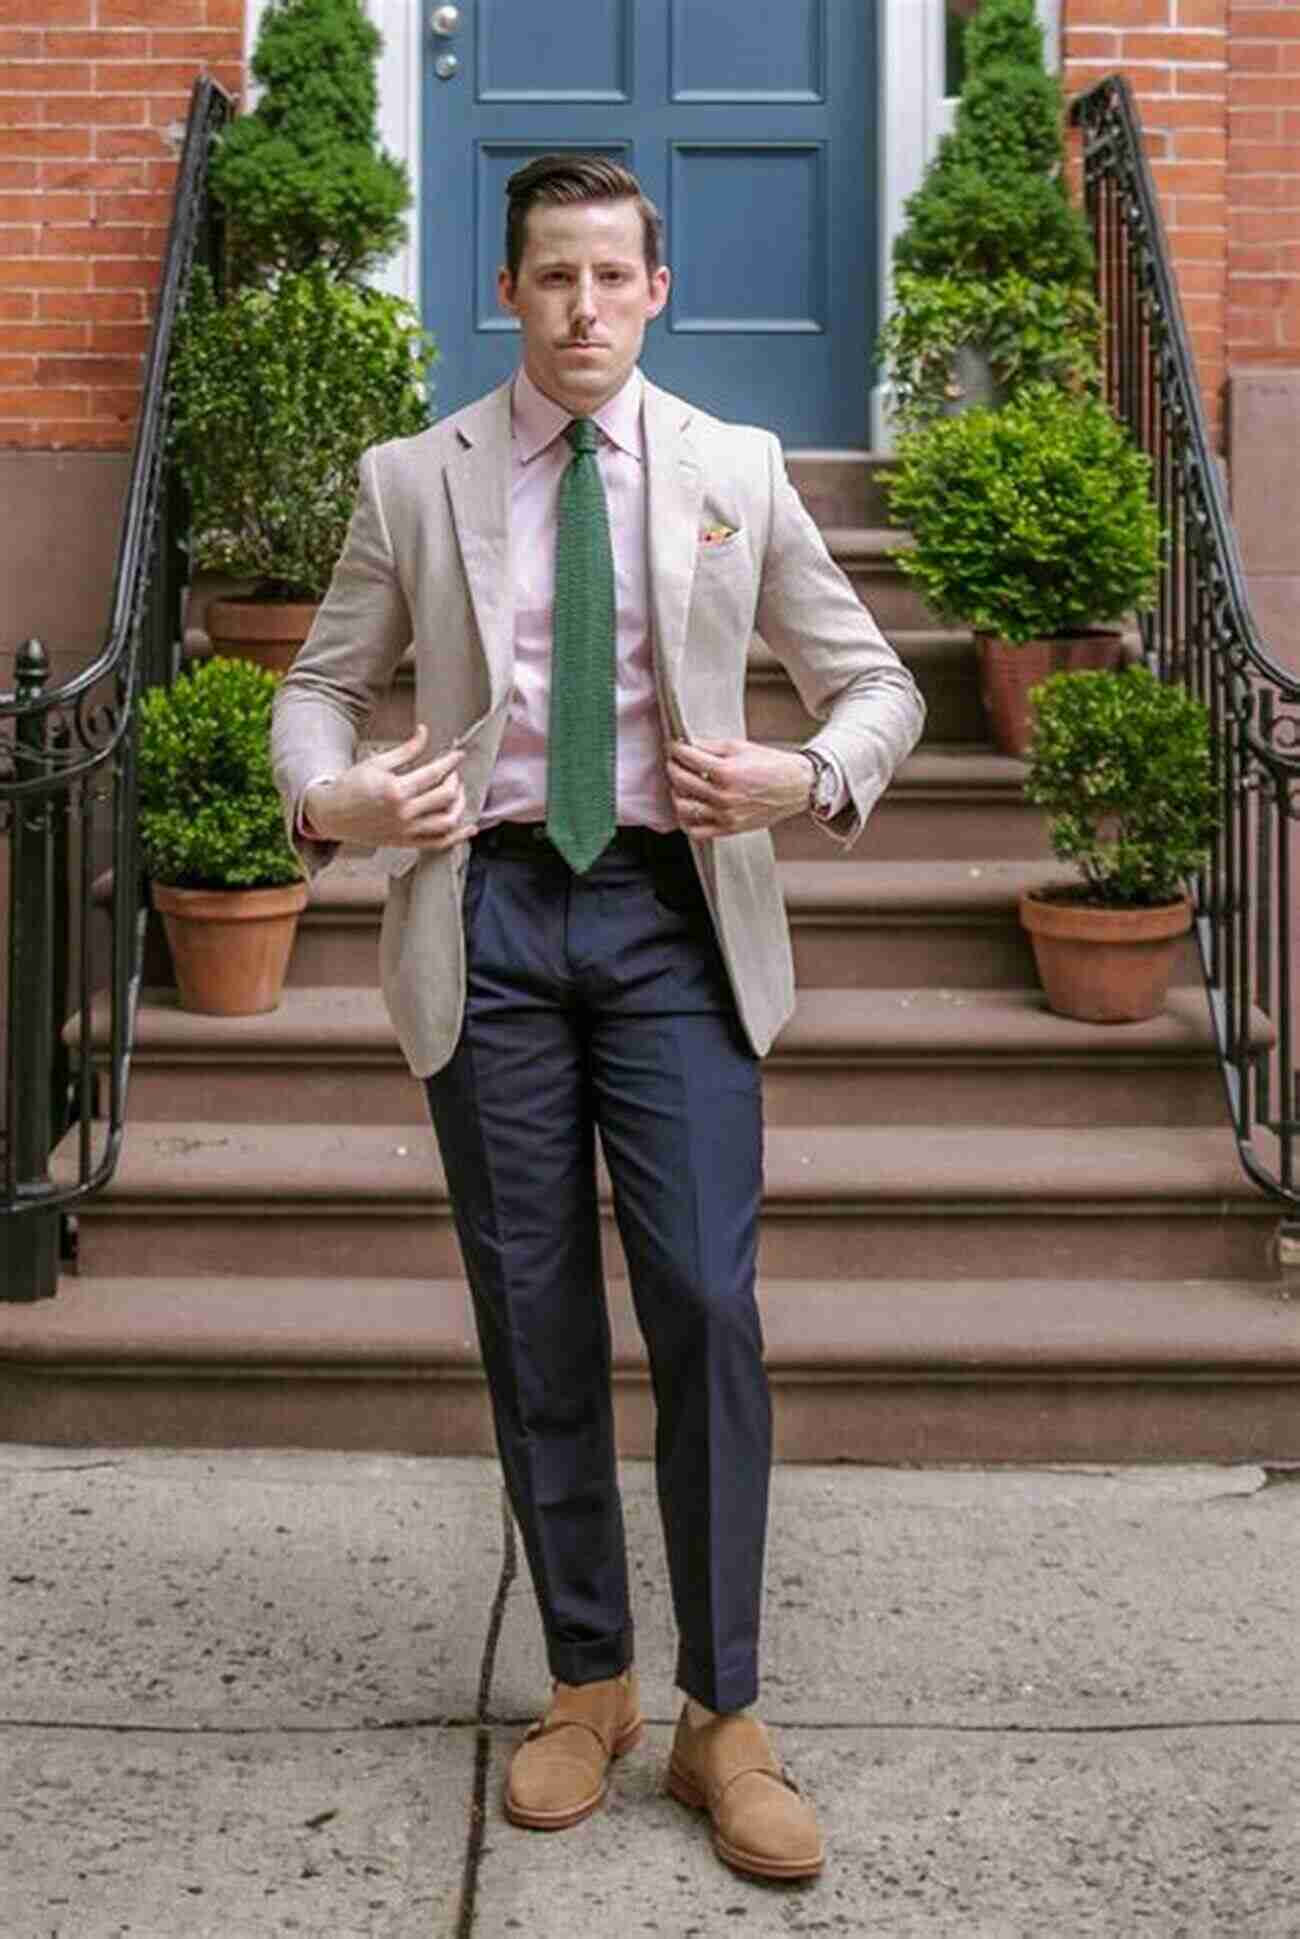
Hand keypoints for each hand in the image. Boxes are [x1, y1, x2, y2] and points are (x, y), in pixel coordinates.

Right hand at [303, 725, 477, 851]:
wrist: (332, 815)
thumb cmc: (351, 786)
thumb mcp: (377, 763)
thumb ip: (406, 750)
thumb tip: (424, 732)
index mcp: (395, 790)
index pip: (434, 774)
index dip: (451, 762)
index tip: (458, 755)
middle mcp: (403, 813)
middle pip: (445, 797)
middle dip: (455, 782)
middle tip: (453, 774)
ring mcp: (406, 831)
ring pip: (447, 822)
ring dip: (460, 806)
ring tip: (458, 794)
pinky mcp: (406, 842)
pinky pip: (438, 844)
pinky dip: (457, 837)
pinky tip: (469, 829)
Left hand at [667, 738, 811, 839]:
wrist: (797, 787)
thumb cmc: (773, 766)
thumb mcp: (740, 747)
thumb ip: (710, 746)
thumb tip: (687, 744)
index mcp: (726, 772)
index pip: (686, 757)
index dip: (675, 749)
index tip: (674, 746)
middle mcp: (723, 796)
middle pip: (680, 780)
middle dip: (672, 766)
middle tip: (675, 761)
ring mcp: (724, 815)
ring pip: (682, 807)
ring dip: (676, 792)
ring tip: (681, 784)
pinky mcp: (729, 829)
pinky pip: (696, 831)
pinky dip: (686, 820)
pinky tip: (689, 808)